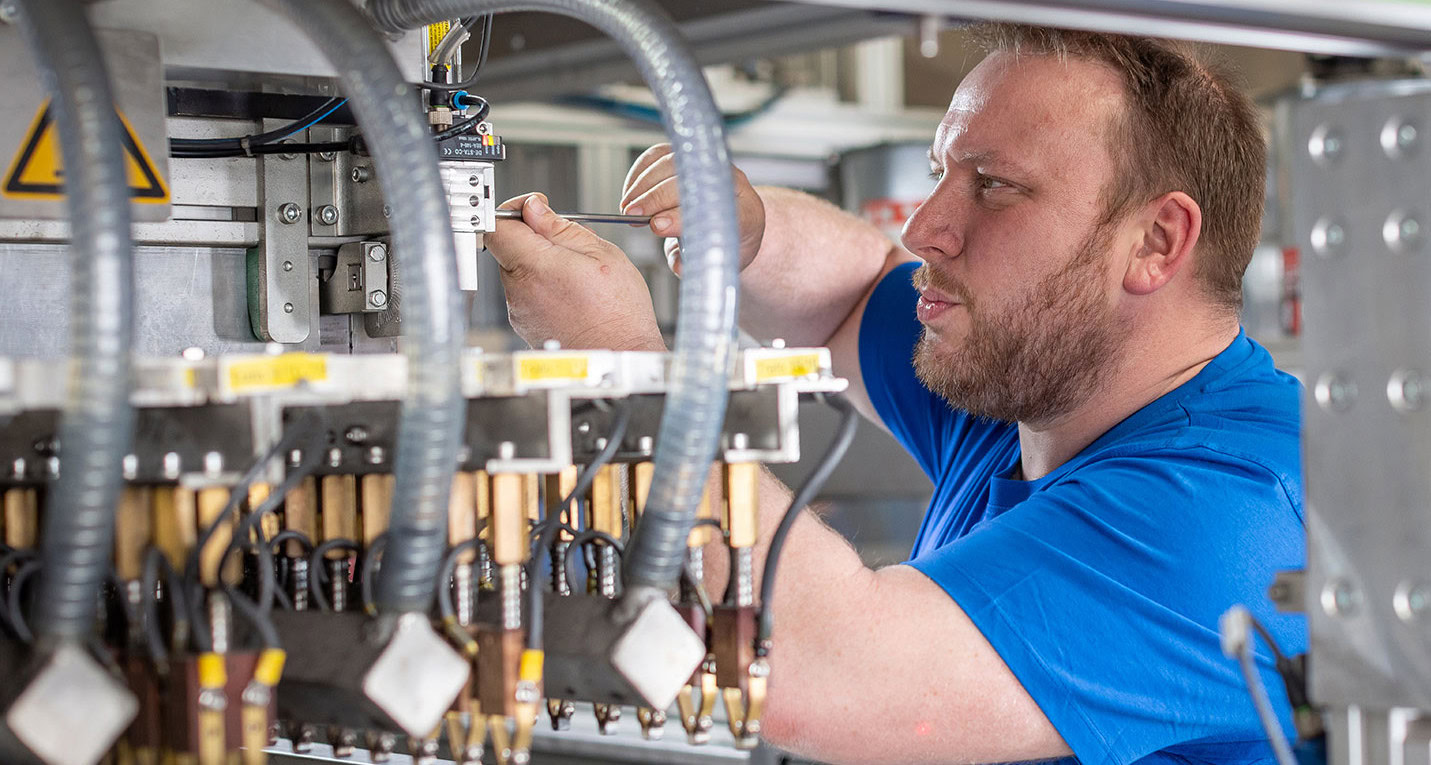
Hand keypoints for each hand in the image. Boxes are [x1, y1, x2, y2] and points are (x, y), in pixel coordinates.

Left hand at [485, 193, 665, 351]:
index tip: (535, 210)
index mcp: (535, 266)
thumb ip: (562, 228)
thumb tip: (535, 210)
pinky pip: (527, 294)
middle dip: (534, 239)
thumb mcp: (602, 254)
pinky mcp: (525, 325)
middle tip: (568, 246)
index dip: (515, 211)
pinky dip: (544, 288)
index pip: (498, 225)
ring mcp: (520, 311)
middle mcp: (520, 290)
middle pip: (509, 247)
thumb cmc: (618, 314)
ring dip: (541, 264)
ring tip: (575, 276)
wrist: (619, 358)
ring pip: (519, 271)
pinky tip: (571, 295)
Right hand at [619, 143, 765, 276]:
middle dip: (657, 197)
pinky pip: (661, 156)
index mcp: (746, 213)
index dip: (683, 216)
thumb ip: (694, 262)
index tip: (656, 226)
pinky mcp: (690, 158)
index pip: (716, 209)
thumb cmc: (722, 244)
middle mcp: (732, 184)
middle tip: (633, 215)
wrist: (734, 225)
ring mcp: (711, 166)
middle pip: (691, 180)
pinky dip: (640, 173)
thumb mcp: (710, 261)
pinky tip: (630, 192)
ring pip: (674, 162)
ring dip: (645, 184)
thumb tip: (678, 263)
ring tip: (628, 207)